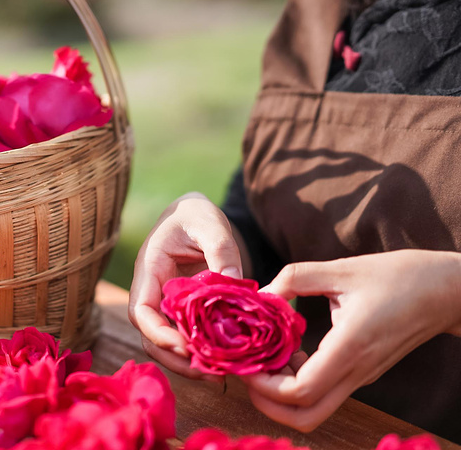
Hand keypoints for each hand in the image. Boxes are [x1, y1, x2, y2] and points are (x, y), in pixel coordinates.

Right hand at [128, 192, 246, 379]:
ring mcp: (163, 302)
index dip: (159, 334)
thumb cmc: (196, 215)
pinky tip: (221, 360)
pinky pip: (181, 335)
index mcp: (149, 269)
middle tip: (208, 372)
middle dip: (174, 358)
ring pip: (163, 342)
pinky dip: (197, 351)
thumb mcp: (211, 224)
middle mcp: (151, 290)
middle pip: (149, 336)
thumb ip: (222, 250)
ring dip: (185, 361)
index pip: (141, 311)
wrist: (193, 213)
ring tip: (217, 373)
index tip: (186, 347)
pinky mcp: (178, 309)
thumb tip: (234, 284)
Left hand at [242, 250, 460, 431]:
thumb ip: (296, 278)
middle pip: (305, 417)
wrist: (446, 291)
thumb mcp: (342, 269)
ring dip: (282, 394)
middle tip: (248, 370)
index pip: (301, 391)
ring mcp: (361, 376)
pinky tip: (289, 350)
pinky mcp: (361, 373)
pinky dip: (298, 382)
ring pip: (314, 409)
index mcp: (350, 347)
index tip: (244, 361)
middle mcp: (356, 371)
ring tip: (266, 357)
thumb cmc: (398, 276)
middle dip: (267, 402)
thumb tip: (261, 294)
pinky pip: (324, 392)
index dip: (264, 385)